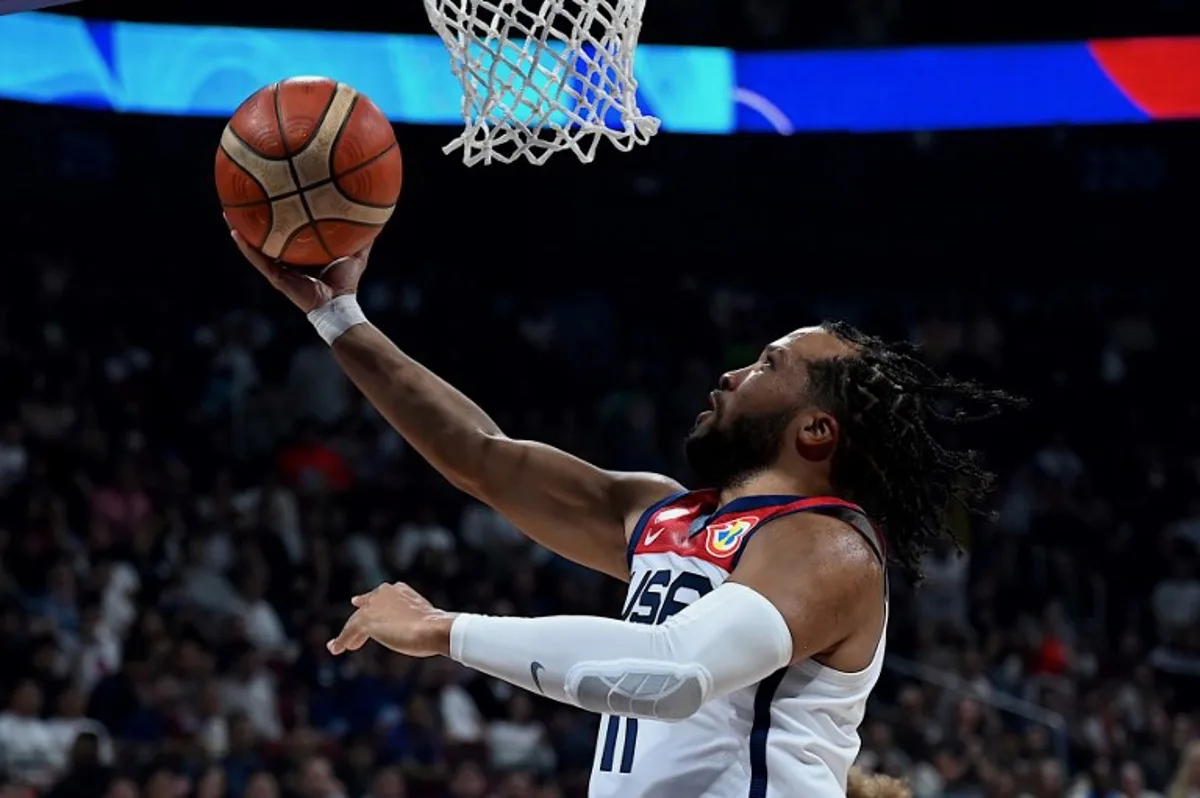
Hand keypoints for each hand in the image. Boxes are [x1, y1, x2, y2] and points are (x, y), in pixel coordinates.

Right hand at [225, 214, 370, 312]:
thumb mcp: (356, 253)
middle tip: (244, 201)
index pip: (286, 235)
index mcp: (301, 257)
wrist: (339, 306)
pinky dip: (245, 247)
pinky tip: (234, 231)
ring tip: (227, 212)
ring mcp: (278, 270)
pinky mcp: (276, 278)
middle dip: (255, 222)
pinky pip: (257, 259)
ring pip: (254, 248)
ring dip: (240, 231)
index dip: (279, 219)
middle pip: (266, 238)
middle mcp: (286, 262)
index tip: (272, 199)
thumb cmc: (347, 283)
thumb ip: (363, 236)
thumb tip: (378, 215)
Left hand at [327, 582, 455, 657]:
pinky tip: (335, 648)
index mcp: (399, 589)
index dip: (369, 603)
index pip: (379, 597)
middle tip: (350, 633)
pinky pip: (348, 631)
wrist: (433, 628)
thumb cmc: (435, 628)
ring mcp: (374, 605)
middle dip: (357, 621)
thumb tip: (422, 630)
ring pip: (355, 621)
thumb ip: (415, 620)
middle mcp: (384, 592)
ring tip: (338, 646)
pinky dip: (341, 640)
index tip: (359, 603)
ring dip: (347, 634)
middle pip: (365, 609)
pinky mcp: (366, 619)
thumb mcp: (424, 619)